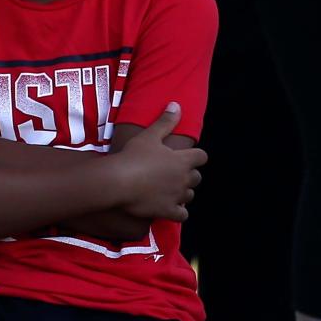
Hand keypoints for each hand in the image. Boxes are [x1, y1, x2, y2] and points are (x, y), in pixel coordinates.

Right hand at [111, 103, 206, 220]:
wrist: (119, 182)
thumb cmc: (133, 157)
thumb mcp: (149, 135)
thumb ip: (165, 121)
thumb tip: (176, 105)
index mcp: (182, 160)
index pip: (201, 157)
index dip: (196, 156)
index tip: (188, 157)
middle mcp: (183, 179)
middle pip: (197, 178)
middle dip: (189, 175)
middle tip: (176, 174)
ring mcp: (176, 196)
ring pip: (190, 196)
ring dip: (183, 193)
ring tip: (172, 190)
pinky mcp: (168, 211)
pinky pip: (182, 215)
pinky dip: (179, 212)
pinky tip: (171, 208)